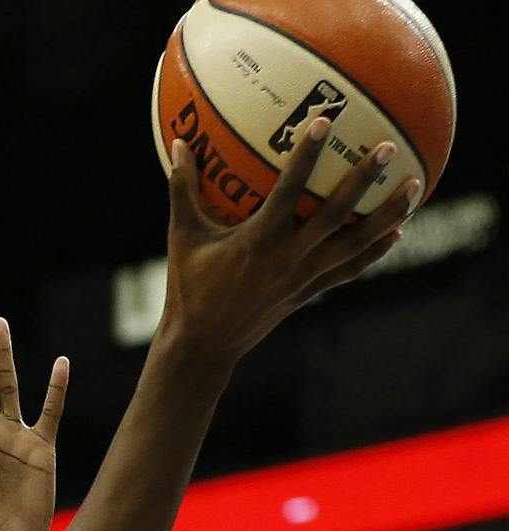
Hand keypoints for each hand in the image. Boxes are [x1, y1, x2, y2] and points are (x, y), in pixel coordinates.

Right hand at [161, 118, 417, 367]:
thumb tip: (177, 141)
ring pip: (353, 244)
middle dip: (362, 181)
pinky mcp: (307, 293)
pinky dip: (373, 251)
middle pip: (334, 216)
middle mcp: (286, 259)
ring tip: (415, 186)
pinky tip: (396, 233)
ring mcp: (302, 278)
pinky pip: (347, 269)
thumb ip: (183, 189)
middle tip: (389, 147)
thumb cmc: (188, 289)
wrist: (203, 347)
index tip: (325, 122)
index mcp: (257, 242)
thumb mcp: (183, 238)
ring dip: (386, 216)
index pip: (287, 192)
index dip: (306, 157)